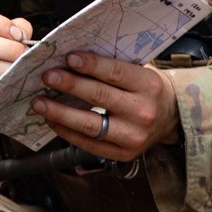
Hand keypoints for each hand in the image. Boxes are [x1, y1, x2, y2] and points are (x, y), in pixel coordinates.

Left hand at [32, 52, 179, 162]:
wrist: (171, 117)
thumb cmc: (148, 88)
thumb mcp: (140, 69)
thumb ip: (113, 64)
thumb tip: (72, 57)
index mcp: (148, 85)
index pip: (115, 73)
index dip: (90, 65)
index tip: (68, 58)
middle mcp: (142, 112)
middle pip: (99, 97)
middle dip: (69, 85)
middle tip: (48, 76)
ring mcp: (132, 136)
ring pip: (90, 124)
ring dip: (60, 113)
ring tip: (40, 103)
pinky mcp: (122, 154)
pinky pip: (88, 144)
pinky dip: (66, 132)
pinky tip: (52, 120)